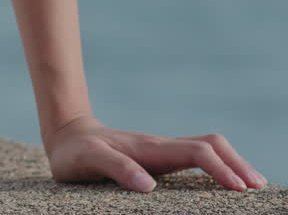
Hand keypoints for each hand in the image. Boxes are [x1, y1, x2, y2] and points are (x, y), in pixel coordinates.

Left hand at [46, 115, 266, 191]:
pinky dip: (218, 166)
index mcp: (150, 148)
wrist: (67, 134)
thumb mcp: (87, 160)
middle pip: (211, 145)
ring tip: (252, 185)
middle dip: (237, 163)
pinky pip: (196, 157)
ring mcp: (162, 150)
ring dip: (231, 163)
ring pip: (207, 148)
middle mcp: (161, 146)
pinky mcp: (159, 157)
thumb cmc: (75, 152)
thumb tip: (148, 186)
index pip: (196, 152)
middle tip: (257, 187)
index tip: (237, 188)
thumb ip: (115, 169)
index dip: (219, 168)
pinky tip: (225, 182)